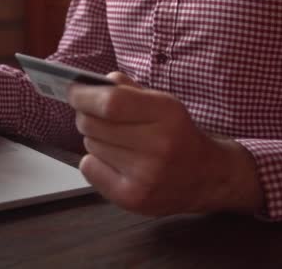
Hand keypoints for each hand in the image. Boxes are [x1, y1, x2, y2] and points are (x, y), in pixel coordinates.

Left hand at [68, 72, 263, 215]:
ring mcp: (145, 176)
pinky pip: (88, 168)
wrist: (208, 178)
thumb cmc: (178, 135)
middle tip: (94, 116)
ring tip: (116, 141)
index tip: (73, 91)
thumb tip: (88, 84)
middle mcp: (158, 147)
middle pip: (93, 124)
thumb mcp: (163, 103)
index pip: (111, 103)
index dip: (84, 96)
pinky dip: (94, 161)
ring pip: (89, 145)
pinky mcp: (131, 197)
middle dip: (86, 115)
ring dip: (94, 139)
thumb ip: (127, 90)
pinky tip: (115, 161)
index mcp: (167, 115)